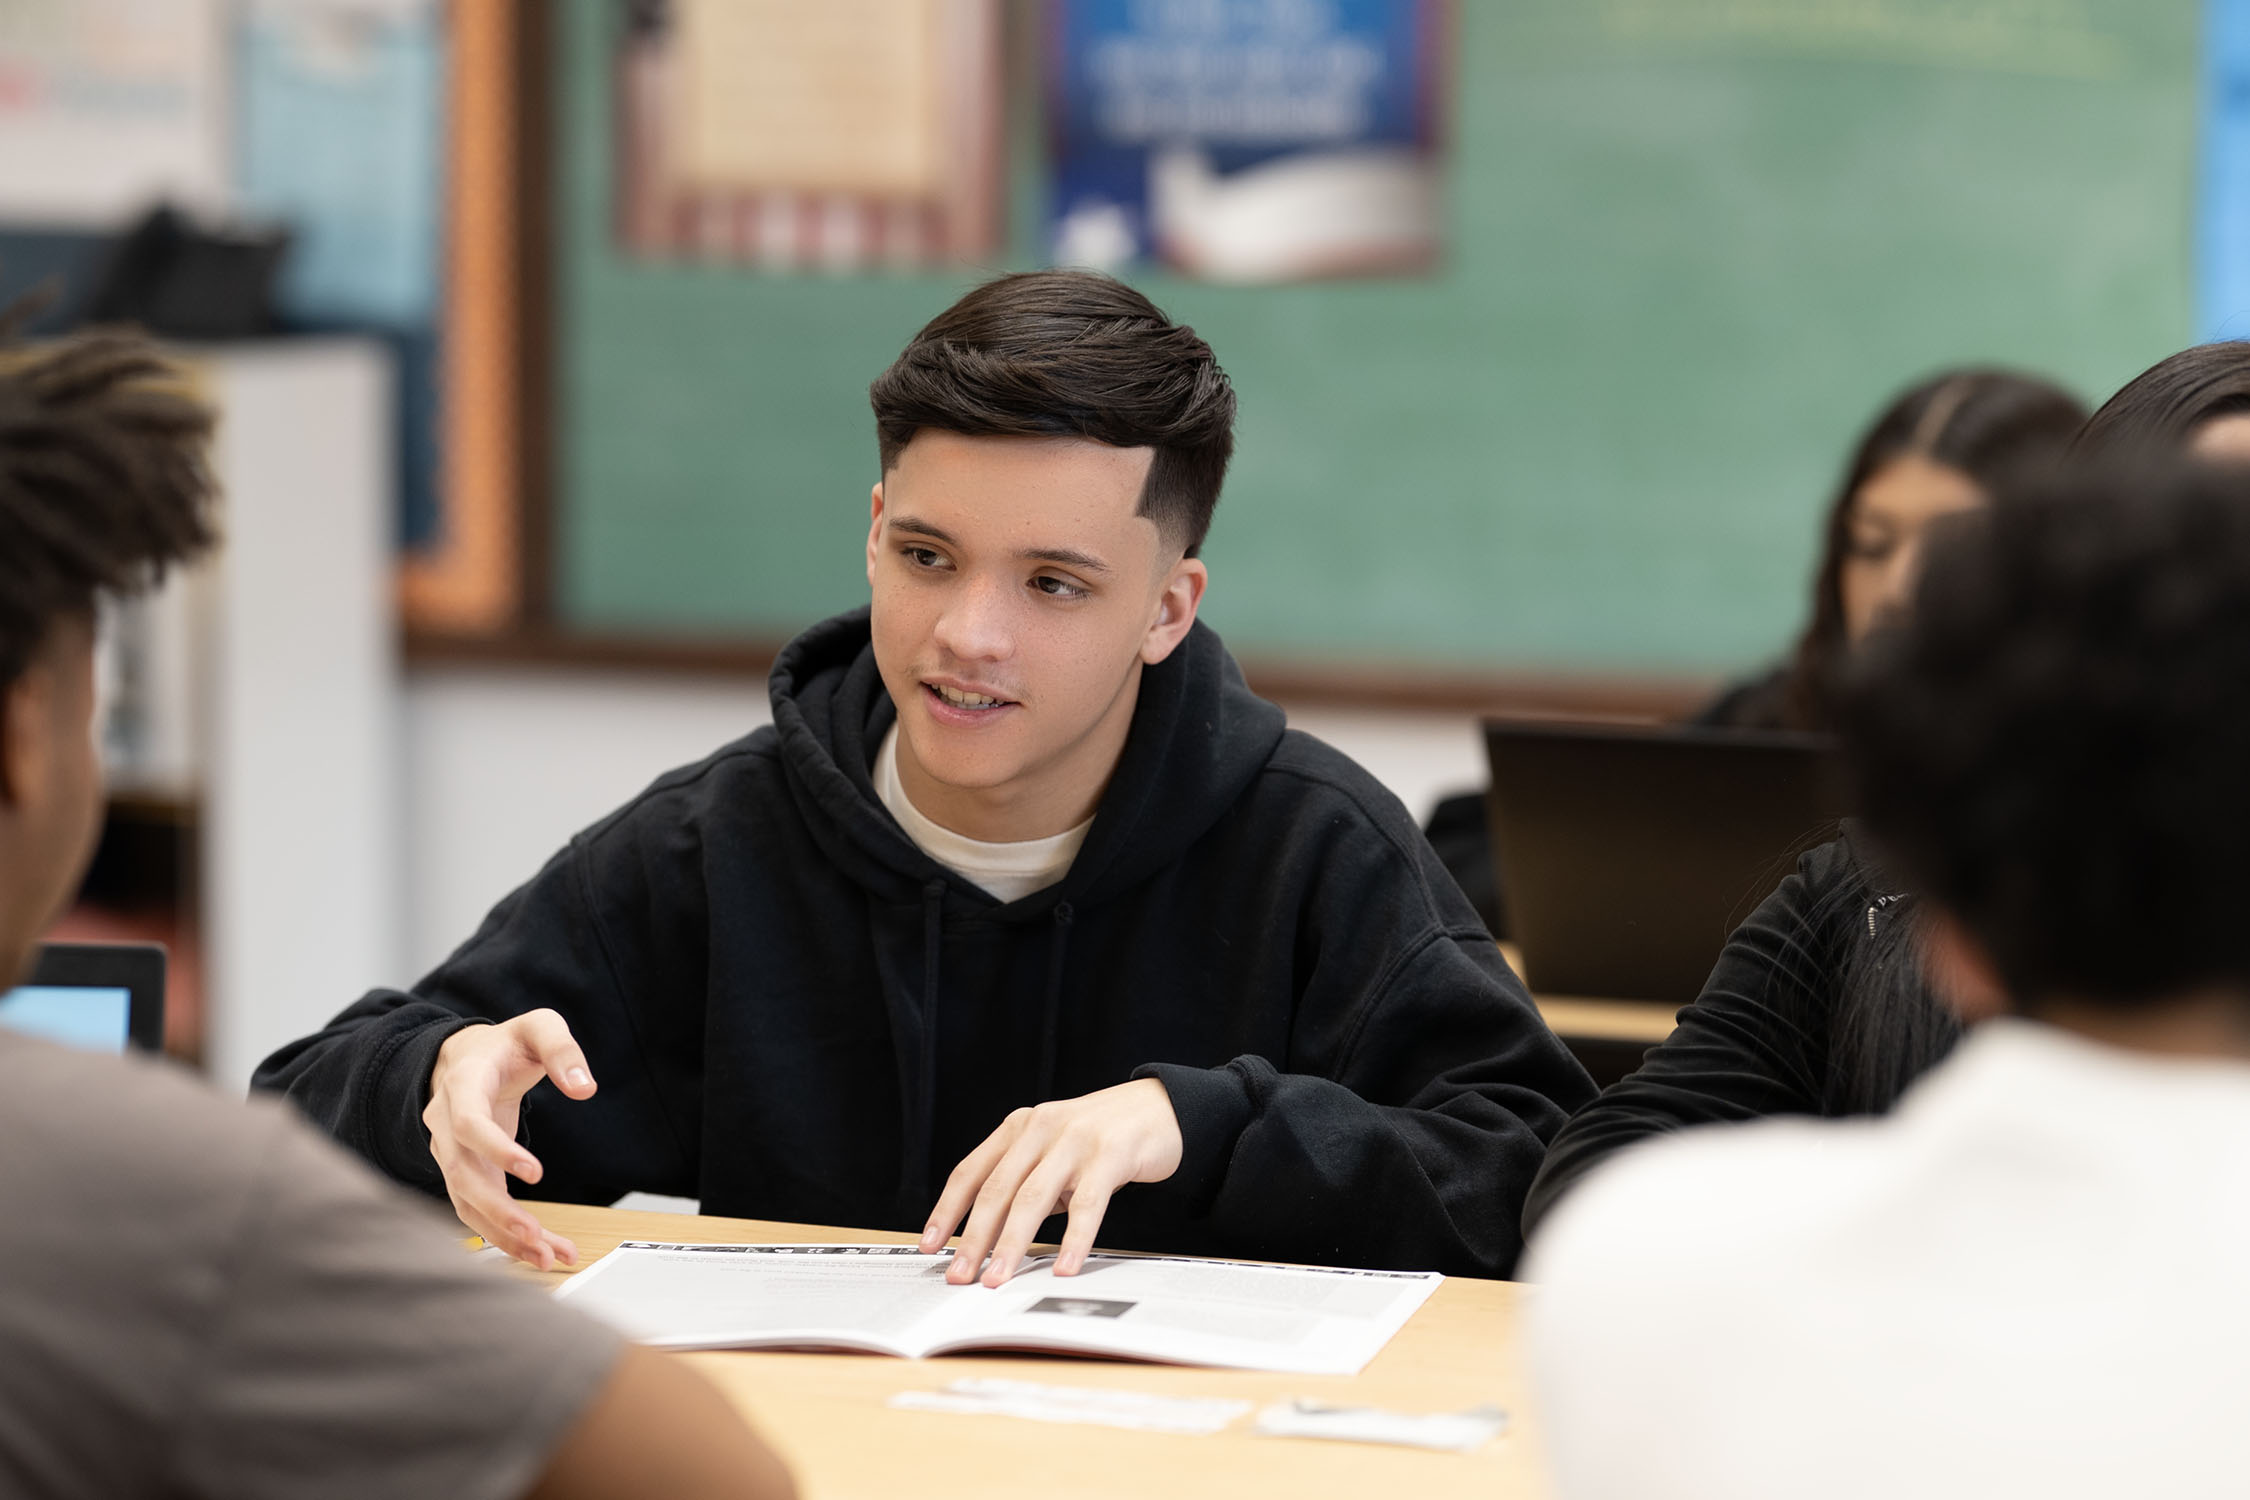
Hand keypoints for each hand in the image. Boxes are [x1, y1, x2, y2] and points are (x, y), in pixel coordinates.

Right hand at [423, 1009, 597, 1269]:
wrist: (465, 1057)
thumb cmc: (505, 1044)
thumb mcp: (538, 1027)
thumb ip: (561, 1049)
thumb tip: (584, 1087)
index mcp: (463, 1085)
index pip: (469, 1123)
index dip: (496, 1149)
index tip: (533, 1172)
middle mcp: (446, 1125)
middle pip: (461, 1175)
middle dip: (497, 1209)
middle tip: (535, 1234)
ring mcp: (450, 1153)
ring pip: (466, 1202)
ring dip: (501, 1233)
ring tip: (545, 1256)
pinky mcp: (464, 1173)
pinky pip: (477, 1210)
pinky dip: (503, 1234)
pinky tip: (537, 1251)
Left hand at [919, 1078, 1181, 1285]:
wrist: (1161, 1108)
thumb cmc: (1101, 1137)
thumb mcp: (1053, 1151)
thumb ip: (1026, 1182)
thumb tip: (991, 1239)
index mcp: (1019, 1128)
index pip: (970, 1171)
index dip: (948, 1210)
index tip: (930, 1245)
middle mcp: (1040, 1128)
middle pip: (997, 1190)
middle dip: (974, 1238)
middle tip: (959, 1276)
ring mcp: (1075, 1139)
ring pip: (1033, 1199)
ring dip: (1012, 1245)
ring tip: (998, 1280)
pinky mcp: (1111, 1154)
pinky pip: (1088, 1204)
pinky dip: (1073, 1239)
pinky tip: (1064, 1267)